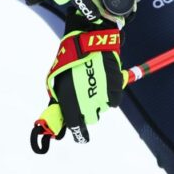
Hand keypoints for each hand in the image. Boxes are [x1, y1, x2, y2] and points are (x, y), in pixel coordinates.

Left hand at [35, 10, 125, 146]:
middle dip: (88, 112)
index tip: (81, 136)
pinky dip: (110, 94)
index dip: (79, 134)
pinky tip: (103, 81)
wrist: (90, 38)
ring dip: (99, 101)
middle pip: (91, 119)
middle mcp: (88, 102)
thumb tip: (58, 115)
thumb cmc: (71, 58)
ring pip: (103, 108)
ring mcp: (103, 95)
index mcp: (71, 100)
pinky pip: (113, 100)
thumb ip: (59, 99)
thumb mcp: (58, 79)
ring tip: (94, 83)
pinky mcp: (115, 88)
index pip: (76, 127)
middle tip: (85, 98)